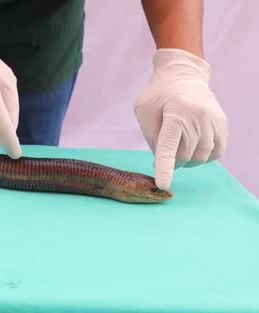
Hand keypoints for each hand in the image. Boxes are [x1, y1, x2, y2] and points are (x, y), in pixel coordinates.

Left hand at [134, 48, 227, 189]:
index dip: (166, 168)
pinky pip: (217, 151)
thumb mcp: (144, 110)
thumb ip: (152, 136)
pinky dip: (205, 157)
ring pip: (202, 156)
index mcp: (175, 113)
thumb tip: (164, 160)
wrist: (182, 73)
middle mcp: (198, 117)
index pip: (170, 147)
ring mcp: (213, 119)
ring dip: (188, 160)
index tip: (163, 185)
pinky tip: (195, 150)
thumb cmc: (158, 93)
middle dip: (173, 161)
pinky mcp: (221, 122)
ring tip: (178, 151)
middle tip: (165, 155)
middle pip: (185, 155)